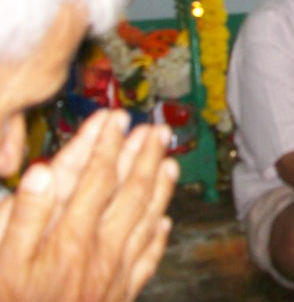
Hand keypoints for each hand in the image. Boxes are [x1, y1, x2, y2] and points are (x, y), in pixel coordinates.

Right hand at [0, 109, 178, 301]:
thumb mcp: (0, 266)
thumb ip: (22, 219)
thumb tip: (41, 173)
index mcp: (67, 238)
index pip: (93, 179)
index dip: (105, 145)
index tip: (115, 117)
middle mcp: (97, 251)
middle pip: (127, 193)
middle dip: (141, 158)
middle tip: (155, 130)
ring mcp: (112, 275)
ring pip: (144, 221)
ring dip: (158, 189)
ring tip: (170, 164)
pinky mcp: (118, 298)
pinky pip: (145, 261)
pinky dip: (157, 238)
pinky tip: (164, 224)